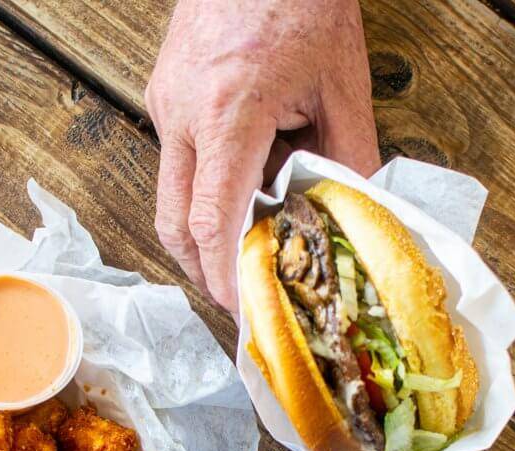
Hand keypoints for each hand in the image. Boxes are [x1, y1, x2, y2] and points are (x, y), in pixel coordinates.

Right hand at [145, 0, 379, 309]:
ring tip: (244, 244)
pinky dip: (204, 190)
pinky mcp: (162, 95)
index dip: (223, 276)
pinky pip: (176, 164)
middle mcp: (182, 113)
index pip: (212, 221)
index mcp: (228, 112)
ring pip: (170, 198)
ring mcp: (164, 103)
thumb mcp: (342, 80)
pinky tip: (241, 186)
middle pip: (174, 223)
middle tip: (239, 292)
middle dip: (202, 268)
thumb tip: (351, 211)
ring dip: (202, 232)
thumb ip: (348, 154)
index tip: (242, 306)